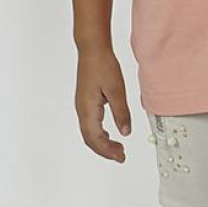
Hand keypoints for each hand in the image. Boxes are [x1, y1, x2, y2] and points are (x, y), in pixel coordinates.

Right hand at [76, 45, 131, 161]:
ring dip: (102, 143)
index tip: (121, 157)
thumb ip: (121, 113)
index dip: (107, 151)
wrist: (92, 50)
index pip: (95, 138)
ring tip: (118, 148)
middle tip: (121, 156)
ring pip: (89, 133)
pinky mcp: (85, 102)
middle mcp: (82, 110)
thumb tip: (126, 132)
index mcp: (88, 109)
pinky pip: (90, 124)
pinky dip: (99, 134)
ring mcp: (82, 106)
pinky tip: (109, 133)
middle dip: (105, 150)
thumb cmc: (103, 66)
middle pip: (90, 139)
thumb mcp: (117, 90)